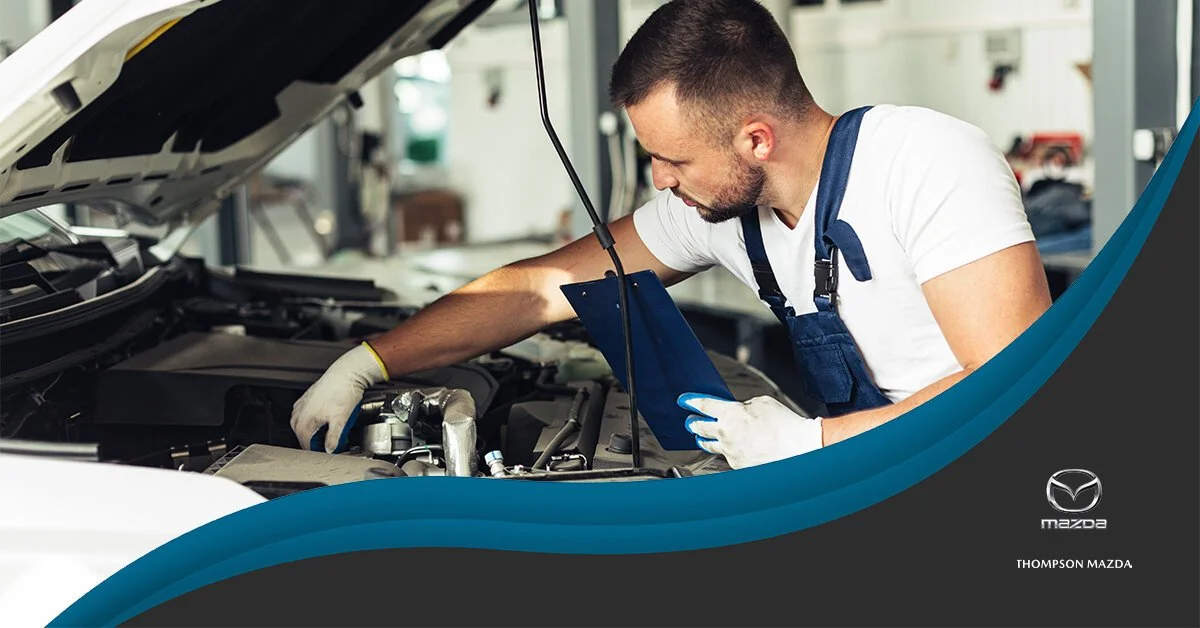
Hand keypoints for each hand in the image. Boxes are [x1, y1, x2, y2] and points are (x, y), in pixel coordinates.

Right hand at [291, 343, 388, 452]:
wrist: (345, 373)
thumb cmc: (343, 391)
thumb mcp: (340, 419)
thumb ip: (334, 438)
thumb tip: (329, 450)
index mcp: (303, 422)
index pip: (307, 446)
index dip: (321, 451)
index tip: (332, 451)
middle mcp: (298, 414)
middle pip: (304, 438)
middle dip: (319, 442)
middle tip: (335, 442)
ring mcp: (300, 406)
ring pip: (305, 427)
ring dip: (317, 432)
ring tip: (332, 430)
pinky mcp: (305, 400)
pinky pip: (307, 417)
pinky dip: (315, 422)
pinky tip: (327, 420)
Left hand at [677, 393, 823, 469]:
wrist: (799, 448)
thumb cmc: (784, 424)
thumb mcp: (762, 403)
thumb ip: (742, 406)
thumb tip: (735, 411)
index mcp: (731, 414)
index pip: (704, 405)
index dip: (692, 401)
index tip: (684, 401)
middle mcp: (726, 434)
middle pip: (700, 427)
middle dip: (693, 422)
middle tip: (689, 420)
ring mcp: (731, 452)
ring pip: (710, 445)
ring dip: (704, 439)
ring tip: (700, 436)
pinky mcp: (738, 466)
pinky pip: (728, 456)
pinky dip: (729, 450)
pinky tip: (733, 448)